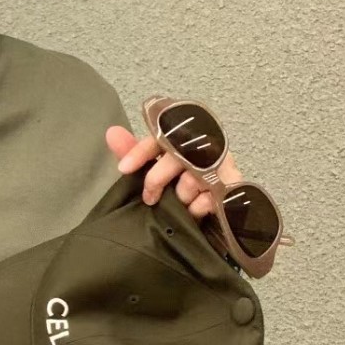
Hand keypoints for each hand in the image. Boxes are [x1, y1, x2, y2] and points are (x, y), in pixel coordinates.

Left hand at [106, 124, 244, 220]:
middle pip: (178, 154)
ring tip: (180, 202)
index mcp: (183, 138)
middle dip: (158, 178)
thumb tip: (111, 132)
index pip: (160, 135)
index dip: (141, 151)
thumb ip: (132, 152)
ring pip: (197, 174)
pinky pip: (217, 193)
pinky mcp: (233, 184)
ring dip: (183, 192)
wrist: (206, 211)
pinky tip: (194, 210)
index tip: (123, 169)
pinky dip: (201, 204)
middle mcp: (203, 145)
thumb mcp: (151, 168)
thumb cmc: (176, 184)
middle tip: (150, 197)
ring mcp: (221, 163)